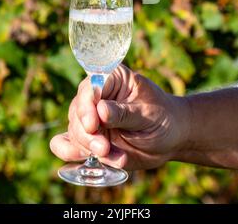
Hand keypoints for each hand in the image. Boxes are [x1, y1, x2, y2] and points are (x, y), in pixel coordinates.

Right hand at [50, 64, 189, 169]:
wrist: (170, 139)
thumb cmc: (163, 117)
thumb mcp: (147, 114)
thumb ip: (124, 113)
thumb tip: (100, 110)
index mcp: (112, 78)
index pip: (91, 86)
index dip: (87, 104)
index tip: (93, 124)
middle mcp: (97, 96)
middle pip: (78, 110)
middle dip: (87, 133)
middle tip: (103, 149)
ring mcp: (91, 117)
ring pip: (74, 130)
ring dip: (88, 147)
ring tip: (113, 157)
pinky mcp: (88, 137)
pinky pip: (66, 143)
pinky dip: (70, 153)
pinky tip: (83, 159)